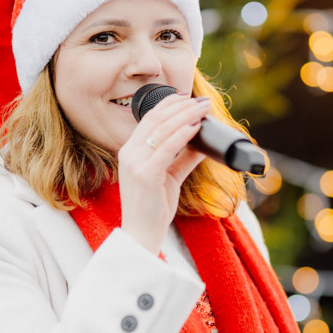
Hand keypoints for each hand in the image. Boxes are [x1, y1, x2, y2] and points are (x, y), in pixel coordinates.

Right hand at [118, 93, 208, 253]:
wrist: (142, 234)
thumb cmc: (153, 208)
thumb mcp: (170, 177)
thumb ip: (183, 158)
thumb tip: (203, 143)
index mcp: (130, 152)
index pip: (149, 120)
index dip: (169, 105)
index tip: (187, 97)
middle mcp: (129, 154)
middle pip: (156, 120)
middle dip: (181, 107)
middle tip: (201, 101)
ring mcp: (135, 163)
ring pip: (162, 130)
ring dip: (185, 116)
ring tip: (203, 109)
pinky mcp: (146, 174)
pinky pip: (167, 148)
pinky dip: (182, 134)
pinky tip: (195, 127)